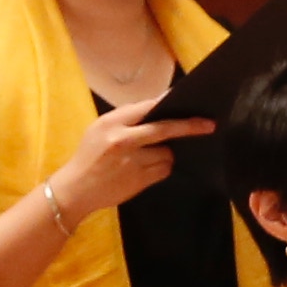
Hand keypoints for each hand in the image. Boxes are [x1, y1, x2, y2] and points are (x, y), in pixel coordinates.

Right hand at [52, 97, 209, 228]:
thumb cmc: (89, 156)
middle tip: (209, 125)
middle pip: (165, 129)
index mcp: (112, 123)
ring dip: (165, 154)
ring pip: (167, 153)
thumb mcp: (100, 129)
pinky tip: (147, 169)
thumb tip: (156, 110)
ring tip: (149, 157)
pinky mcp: (140, 180)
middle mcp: (123, 140)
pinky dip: (161, 168)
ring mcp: (133, 162)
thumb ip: (126, 120)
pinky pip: (164, 170)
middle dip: (189, 127)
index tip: (187, 98)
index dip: (169, 102)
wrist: (76, 189)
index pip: (147, 107)